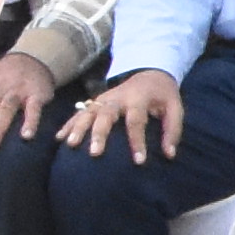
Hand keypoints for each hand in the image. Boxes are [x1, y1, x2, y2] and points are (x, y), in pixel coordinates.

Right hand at [63, 67, 189, 159]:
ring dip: (78, 128)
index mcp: (138, 98)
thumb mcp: (175, 108)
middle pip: (106, 115)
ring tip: (71, 145)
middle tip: (95, 153)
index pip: (136, 120)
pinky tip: (59, 138)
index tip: (139, 162)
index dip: (137, 141)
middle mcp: (118, 97)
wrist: (149, 72)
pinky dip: (69, 124)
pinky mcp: (95, 102)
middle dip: (100, 134)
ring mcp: (104, 98)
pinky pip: (79, 112)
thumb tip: (169, 154)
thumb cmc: (162, 95)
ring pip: (88, 112)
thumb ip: (173, 130)